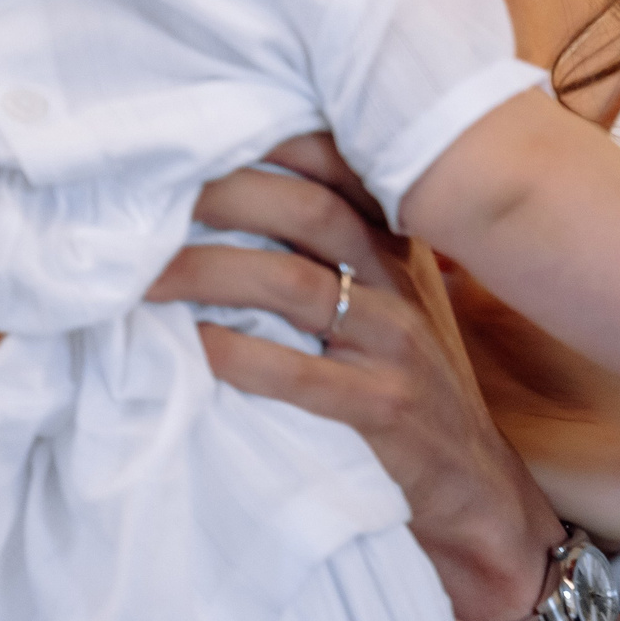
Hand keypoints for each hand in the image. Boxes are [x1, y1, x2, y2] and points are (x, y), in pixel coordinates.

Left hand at [145, 134, 568, 620]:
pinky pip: (301, 376)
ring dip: (209, 272)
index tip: (201, 125)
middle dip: (225, 193)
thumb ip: (334, 264)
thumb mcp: (386, 313)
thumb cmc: (410, 396)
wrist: (477, 495)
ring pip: (293, 284)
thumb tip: (225, 216)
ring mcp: (396, 345)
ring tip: (142, 274)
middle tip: (148, 190)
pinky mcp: (386, 410)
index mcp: (391, 253)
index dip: (273, 141)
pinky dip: (239, 356)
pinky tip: (193, 348)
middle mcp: (397, 284)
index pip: (338, 170)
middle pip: (308, 211)